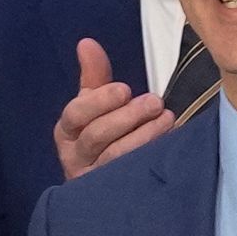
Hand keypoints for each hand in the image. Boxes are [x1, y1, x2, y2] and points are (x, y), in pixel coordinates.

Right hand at [52, 37, 175, 179]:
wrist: (104, 185)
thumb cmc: (101, 136)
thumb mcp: (94, 106)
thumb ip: (94, 77)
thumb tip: (87, 43)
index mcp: (67, 131)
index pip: (76, 114)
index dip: (99, 101)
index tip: (124, 89)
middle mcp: (75, 155)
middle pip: (97, 135)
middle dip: (128, 117)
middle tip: (155, 102)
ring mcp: (94, 177)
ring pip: (116, 157)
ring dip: (144, 136)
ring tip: (167, 118)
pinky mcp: (114, 192)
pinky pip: (132, 176)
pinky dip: (150, 158)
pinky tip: (169, 145)